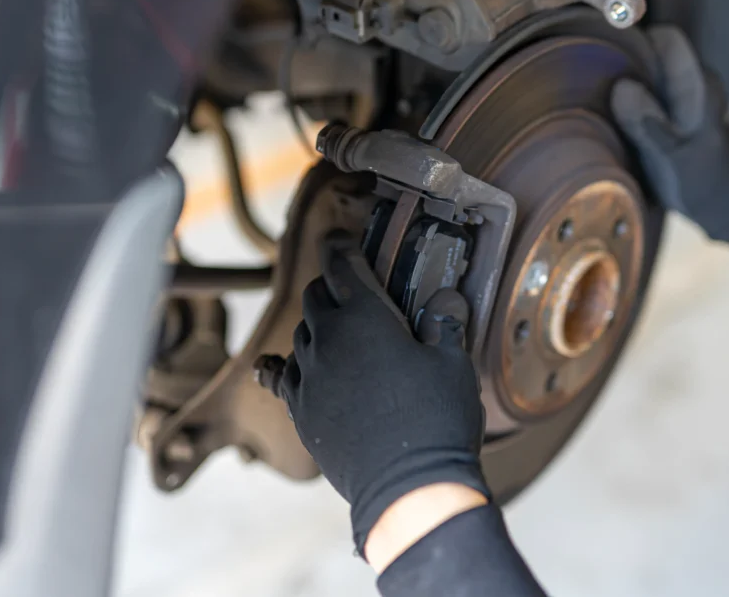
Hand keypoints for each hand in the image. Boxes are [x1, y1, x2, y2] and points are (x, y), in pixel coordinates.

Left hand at [278, 234, 488, 556]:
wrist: (408, 488)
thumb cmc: (436, 420)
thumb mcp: (453, 363)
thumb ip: (444, 323)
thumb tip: (446, 299)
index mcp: (364, 316)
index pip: (341, 264)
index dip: (340, 247)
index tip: (340, 240)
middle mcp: (327, 339)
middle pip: (316, 297)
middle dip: (332, 287)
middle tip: (353, 292)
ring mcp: (309, 376)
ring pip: (302, 334)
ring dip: (317, 327)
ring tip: (339, 334)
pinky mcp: (301, 411)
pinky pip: (283, 377)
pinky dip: (284, 366)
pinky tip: (275, 365)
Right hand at [610, 26, 728, 243]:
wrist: (726, 207)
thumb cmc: (702, 183)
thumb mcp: (671, 156)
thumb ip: (647, 122)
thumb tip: (621, 87)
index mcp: (698, 85)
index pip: (667, 38)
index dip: (637, 39)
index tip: (607, 53)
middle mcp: (695, 83)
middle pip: (655, 54)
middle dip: (626, 62)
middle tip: (594, 82)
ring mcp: (688, 97)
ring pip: (652, 75)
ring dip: (628, 83)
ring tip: (600, 100)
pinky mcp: (679, 114)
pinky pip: (652, 94)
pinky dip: (634, 100)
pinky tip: (616, 118)